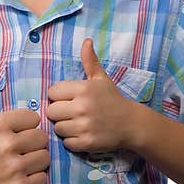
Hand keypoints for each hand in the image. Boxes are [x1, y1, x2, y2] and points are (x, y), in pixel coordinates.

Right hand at [0, 54, 49, 183]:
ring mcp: (15, 169)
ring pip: (45, 157)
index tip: (13, 134)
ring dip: (36, 161)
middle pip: (42, 137)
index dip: (25, 126)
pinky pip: (43, 178)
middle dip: (32, 143)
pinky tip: (21, 178)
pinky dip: (35, 180)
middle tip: (17, 150)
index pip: (33, 119)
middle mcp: (8, 145)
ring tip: (20, 163)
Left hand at [46, 38, 138, 153]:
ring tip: (77, 124)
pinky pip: (66, 143)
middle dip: (59, 112)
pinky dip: (72, 141)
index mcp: (83, 89)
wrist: (132, 124)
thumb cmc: (113, 99)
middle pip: (51, 111)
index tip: (69, 99)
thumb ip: (90, 61)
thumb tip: (87, 41)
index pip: (52, 92)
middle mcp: (82, 107)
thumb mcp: (101, 79)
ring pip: (57, 128)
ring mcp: (84, 126)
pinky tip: (82, 134)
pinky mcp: (87, 143)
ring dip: (65, 127)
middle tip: (72, 113)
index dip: (58, 96)